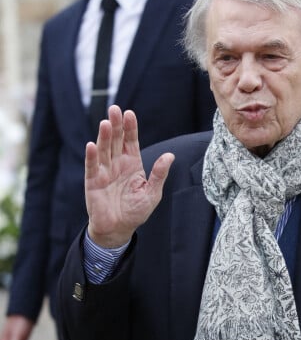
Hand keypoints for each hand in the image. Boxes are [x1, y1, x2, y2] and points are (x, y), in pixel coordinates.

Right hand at [86, 105, 174, 247]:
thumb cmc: (136, 211)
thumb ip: (159, 174)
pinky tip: (92, 145)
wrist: (119, 229)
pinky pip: (92, 167)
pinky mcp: (93, 182)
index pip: (130, 141)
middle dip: (115, 125)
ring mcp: (104, 171)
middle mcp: (117, 164)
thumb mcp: (152, 193)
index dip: (130, 128)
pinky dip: (92, 156)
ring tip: (105, 122)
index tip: (130, 114)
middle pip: (115, 140)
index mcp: (132, 163)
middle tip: (115, 109)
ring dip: (103, 136)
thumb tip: (170, 156)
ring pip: (104, 149)